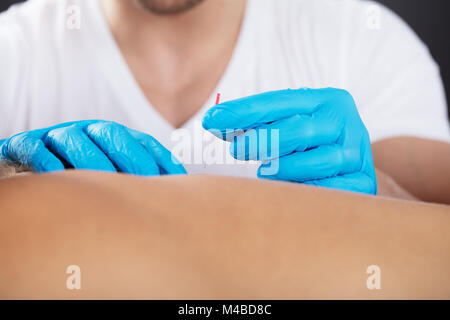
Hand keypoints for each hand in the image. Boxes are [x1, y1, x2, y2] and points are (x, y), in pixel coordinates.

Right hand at [0, 120, 185, 175]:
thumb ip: (135, 180)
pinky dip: (48, 162)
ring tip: (107, 185)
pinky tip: (60, 177)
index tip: (179, 180)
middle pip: (114, 135)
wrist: (26, 159)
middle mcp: (87, 131)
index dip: (161, 158)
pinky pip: (37, 150)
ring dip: (93, 160)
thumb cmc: (76, 170)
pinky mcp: (26, 144)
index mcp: (111, 136)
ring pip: (76, 141)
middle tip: (148, 182)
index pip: (142, 142)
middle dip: (133, 157)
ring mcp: (56, 135)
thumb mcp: (108, 172)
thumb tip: (171, 196)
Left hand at [202, 88, 376, 193]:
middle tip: (236, 149)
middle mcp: (347, 123)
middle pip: (299, 130)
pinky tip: (290, 186)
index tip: (212, 120)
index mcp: (328, 100)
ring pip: (313, 162)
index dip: (244, 111)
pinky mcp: (363, 182)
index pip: (280, 102)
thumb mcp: (290, 124)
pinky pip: (327, 190)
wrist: (352, 166)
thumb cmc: (310, 143)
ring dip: (282, 168)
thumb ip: (259, 122)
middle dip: (261, 140)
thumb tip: (214, 122)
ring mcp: (357, 153)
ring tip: (264, 171)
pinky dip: (304, 188)